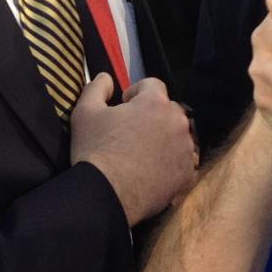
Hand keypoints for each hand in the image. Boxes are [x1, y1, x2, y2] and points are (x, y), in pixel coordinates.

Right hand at [71, 74, 198, 224]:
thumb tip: (107, 77)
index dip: (136, 93)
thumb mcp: (84, 112)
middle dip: (151, 116)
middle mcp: (177, 121)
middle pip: (167, 110)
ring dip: (162, 139)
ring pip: (176, 135)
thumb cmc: (95, 149)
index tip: (123, 108)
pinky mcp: (187, 174)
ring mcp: (186, 149)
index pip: (153, 85)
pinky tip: (151, 171)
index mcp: (155, 102)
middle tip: (130, 133)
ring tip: (141, 155)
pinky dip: (169, 162)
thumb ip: (97, 87)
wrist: (107, 194)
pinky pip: (181, 161)